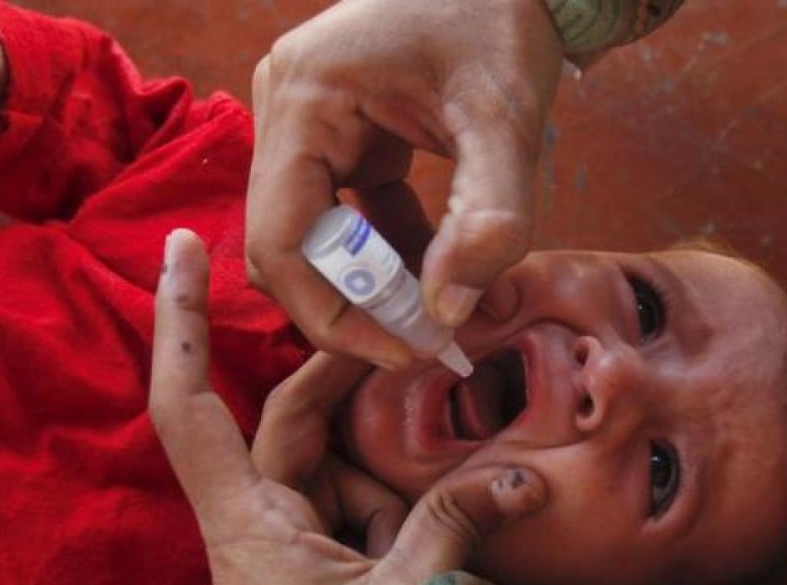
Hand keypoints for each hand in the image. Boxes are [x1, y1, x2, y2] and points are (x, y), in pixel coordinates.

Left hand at [150, 228, 546, 584]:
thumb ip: (456, 525)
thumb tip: (519, 477)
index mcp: (247, 530)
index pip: (190, 406)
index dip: (177, 323)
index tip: (178, 248)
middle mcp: (258, 531)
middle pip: (287, 425)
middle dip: (341, 386)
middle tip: (406, 347)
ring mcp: (293, 555)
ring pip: (335, 471)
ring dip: (395, 466)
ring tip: (458, 471)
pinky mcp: (326, 578)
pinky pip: (362, 515)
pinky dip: (407, 507)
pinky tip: (463, 520)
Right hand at [245, 0, 562, 369]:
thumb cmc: (502, 21)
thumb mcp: (506, 119)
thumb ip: (488, 220)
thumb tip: (446, 314)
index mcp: (304, 99)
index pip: (279, 241)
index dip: (329, 314)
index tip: (402, 349)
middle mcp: (283, 109)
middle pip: (286, 247)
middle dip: (351, 304)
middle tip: (422, 337)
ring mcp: (301, 122)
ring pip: (309, 237)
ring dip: (369, 282)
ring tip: (436, 307)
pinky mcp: (330, 132)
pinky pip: (338, 213)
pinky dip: (382, 249)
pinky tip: (436, 262)